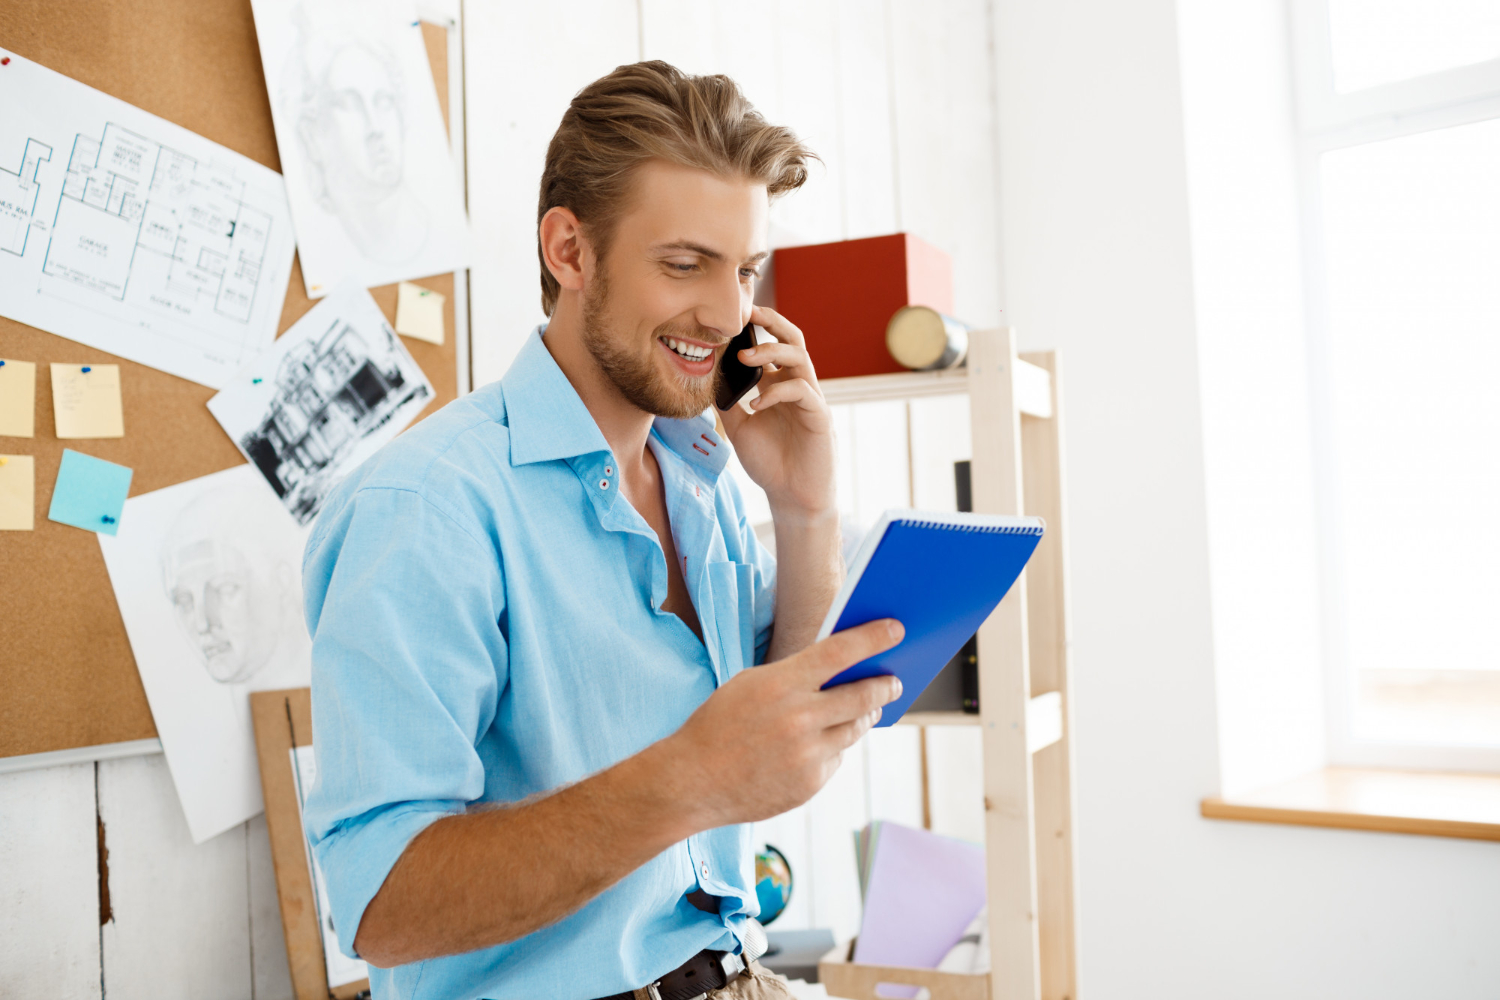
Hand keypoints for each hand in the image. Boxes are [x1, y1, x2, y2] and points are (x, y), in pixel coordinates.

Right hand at [662, 619, 904, 827]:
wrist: (691, 781)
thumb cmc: (719, 724)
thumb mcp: (750, 684)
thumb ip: (795, 676)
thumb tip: (841, 671)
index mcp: (781, 684)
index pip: (840, 652)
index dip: (873, 637)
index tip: (896, 629)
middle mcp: (800, 719)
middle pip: (862, 695)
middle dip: (884, 685)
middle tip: (894, 680)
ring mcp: (807, 755)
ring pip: (854, 729)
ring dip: (863, 715)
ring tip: (867, 707)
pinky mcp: (810, 784)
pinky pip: (835, 758)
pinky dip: (832, 747)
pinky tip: (819, 744)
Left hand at [719, 306, 834, 517]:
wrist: (791, 496)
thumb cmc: (770, 462)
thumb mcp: (739, 428)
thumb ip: (727, 402)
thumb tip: (705, 378)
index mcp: (778, 384)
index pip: (772, 344)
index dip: (757, 328)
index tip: (731, 316)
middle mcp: (796, 385)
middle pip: (792, 339)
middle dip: (772, 322)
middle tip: (747, 314)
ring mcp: (810, 399)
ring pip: (800, 358)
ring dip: (772, 352)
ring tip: (744, 359)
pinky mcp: (819, 417)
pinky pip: (802, 392)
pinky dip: (777, 393)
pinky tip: (756, 406)